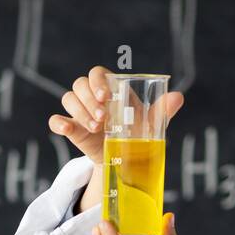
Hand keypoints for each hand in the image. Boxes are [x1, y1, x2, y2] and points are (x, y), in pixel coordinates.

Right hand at [48, 65, 184, 163]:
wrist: (125, 161)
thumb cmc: (137, 134)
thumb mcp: (151, 123)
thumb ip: (162, 110)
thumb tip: (178, 97)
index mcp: (110, 89)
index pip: (97, 73)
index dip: (98, 82)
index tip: (106, 97)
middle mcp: (91, 97)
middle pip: (80, 84)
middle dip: (89, 99)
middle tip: (103, 118)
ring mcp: (79, 112)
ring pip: (68, 98)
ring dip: (79, 112)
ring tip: (96, 128)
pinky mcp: (71, 129)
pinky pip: (55, 120)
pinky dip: (58, 122)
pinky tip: (66, 128)